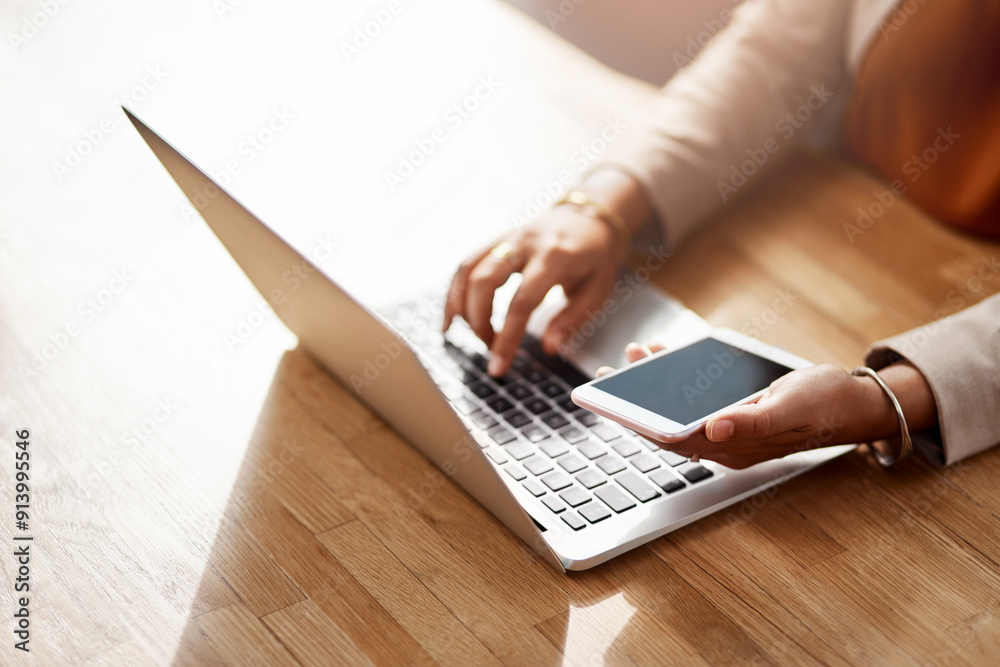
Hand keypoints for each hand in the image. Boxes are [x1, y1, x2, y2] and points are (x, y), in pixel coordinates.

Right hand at [442, 170, 652, 376]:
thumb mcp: (597, 291)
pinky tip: (452, 317)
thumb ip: (572, 320)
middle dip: (479, 321)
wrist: (589, 218)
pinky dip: (454, 291)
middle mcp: (526, 244)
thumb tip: (548, 347)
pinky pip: (466, 263)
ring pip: (469, 269)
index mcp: (555, 258)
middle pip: (485, 281)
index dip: (507, 337)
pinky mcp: (497, 239)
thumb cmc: (595, 258)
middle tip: (489, 347)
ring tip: (470, 335)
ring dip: (461, 307)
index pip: (522, 302)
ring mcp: (508, 238)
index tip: (499, 365)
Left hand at [605, 342, 936, 468]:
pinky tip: (669, 357)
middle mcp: (726, 442)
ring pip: (679, 410)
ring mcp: (728, 428)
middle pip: (669, 425)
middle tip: (613, 372)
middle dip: (637, 399)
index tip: (615, 400)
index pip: (674, 439)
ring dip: (655, 384)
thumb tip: (713, 428)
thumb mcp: (790, 408)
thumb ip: (752, 421)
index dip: (640, 421)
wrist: (854, 402)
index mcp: (735, 448)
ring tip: (639, 354)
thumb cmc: (826, 405)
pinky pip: (695, 399)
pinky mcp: (734, 412)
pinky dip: (678, 378)